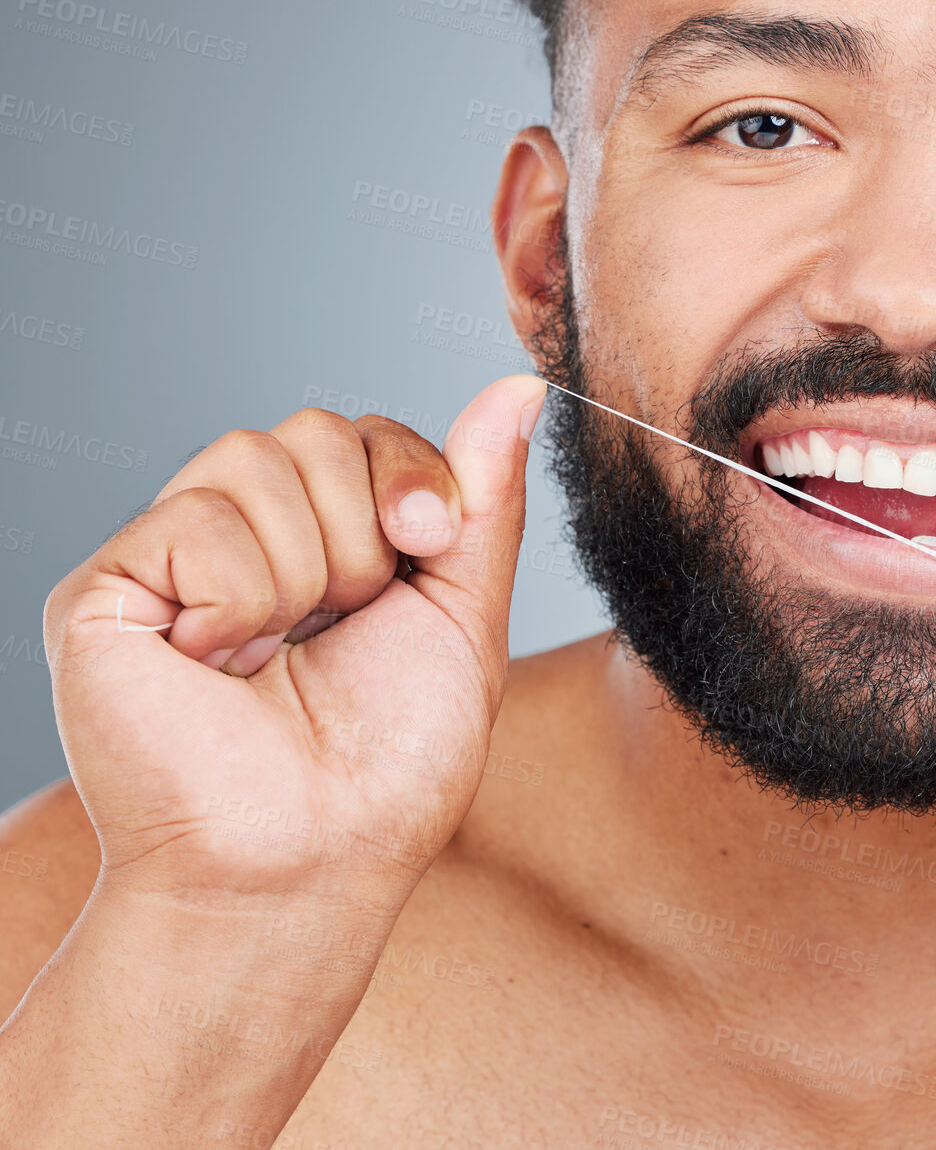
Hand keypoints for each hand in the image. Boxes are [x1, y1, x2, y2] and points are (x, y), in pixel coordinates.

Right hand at [43, 374, 546, 910]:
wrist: (314, 858)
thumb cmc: (389, 766)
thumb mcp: (462, 617)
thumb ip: (484, 502)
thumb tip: (521, 387)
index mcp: (324, 544)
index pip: (364, 433)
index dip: (412, 476)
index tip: (426, 545)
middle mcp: (243, 540)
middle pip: (314, 431)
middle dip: (363, 530)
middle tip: (343, 622)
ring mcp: (170, 561)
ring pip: (253, 455)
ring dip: (307, 568)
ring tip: (281, 653)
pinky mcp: (105, 590)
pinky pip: (194, 517)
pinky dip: (238, 599)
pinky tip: (221, 663)